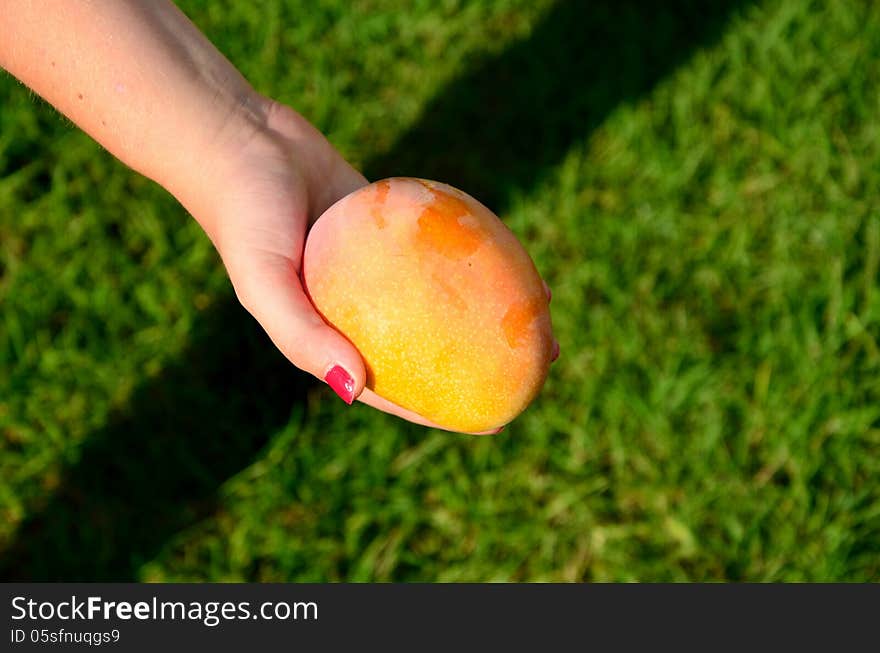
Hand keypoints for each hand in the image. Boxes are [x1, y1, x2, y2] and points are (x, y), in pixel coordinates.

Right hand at [199, 100, 509, 432]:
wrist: (239, 140)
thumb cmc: (245, 216)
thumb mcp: (264, 284)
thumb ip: (304, 337)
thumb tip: (355, 389)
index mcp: (332, 333)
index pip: (397, 384)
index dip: (443, 408)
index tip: (492, 419)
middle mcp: (361, 305)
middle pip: (431, 342)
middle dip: (484, 360)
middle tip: (538, 364)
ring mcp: (379, 264)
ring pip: (446, 294)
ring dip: (490, 308)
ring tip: (542, 312)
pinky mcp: (390, 224)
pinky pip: (442, 244)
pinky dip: (476, 253)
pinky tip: (512, 255)